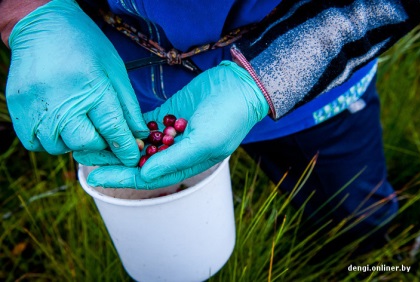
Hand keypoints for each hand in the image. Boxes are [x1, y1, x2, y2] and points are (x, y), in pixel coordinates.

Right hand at [6, 0, 148, 165]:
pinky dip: (51, 140)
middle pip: (86, 143)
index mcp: (91, 86)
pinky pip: (36, 143)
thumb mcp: (115, 70)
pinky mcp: (18, 110)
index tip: (132, 156)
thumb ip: (128, 106)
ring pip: (60, 147)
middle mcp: (61, 99)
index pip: (112, 128)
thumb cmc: (85, 46)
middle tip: (104, 133)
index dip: (125, 147)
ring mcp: (36, 106)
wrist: (42, 27)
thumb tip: (139, 136)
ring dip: (75, 142)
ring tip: (79, 122)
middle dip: (101, 144)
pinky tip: (59, 124)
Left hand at [76, 60, 268, 188]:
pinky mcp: (169, 114)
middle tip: (83, 157)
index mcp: (186, 164)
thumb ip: (175, 160)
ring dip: (116, 142)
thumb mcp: (205, 142)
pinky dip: (129, 125)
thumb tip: (144, 174)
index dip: (121, 178)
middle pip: (138, 160)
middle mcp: (176, 152)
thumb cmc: (229, 118)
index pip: (148, 176)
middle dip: (112, 160)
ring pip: (138, 142)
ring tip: (90, 140)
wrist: (240, 86)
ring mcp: (171, 133)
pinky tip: (109, 124)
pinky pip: (145, 123)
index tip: (95, 178)